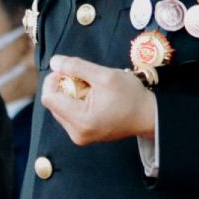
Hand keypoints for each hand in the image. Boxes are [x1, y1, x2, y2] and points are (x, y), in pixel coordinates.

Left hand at [40, 55, 155, 145]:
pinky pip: (70, 115)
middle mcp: (76, 133)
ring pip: (60, 108)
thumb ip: (76, 67)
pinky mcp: (84, 135)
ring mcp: (80, 136)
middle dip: (64, 86)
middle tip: (85, 79)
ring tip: (91, 89)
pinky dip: (76, 103)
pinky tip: (93, 98)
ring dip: (70, 94)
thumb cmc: (131, 96)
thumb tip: (54, 62)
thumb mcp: (105, 75)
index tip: (70, 70)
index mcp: (80, 120)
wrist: (149, 116)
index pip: (48, 97)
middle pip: (53, 103)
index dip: (54, 80)